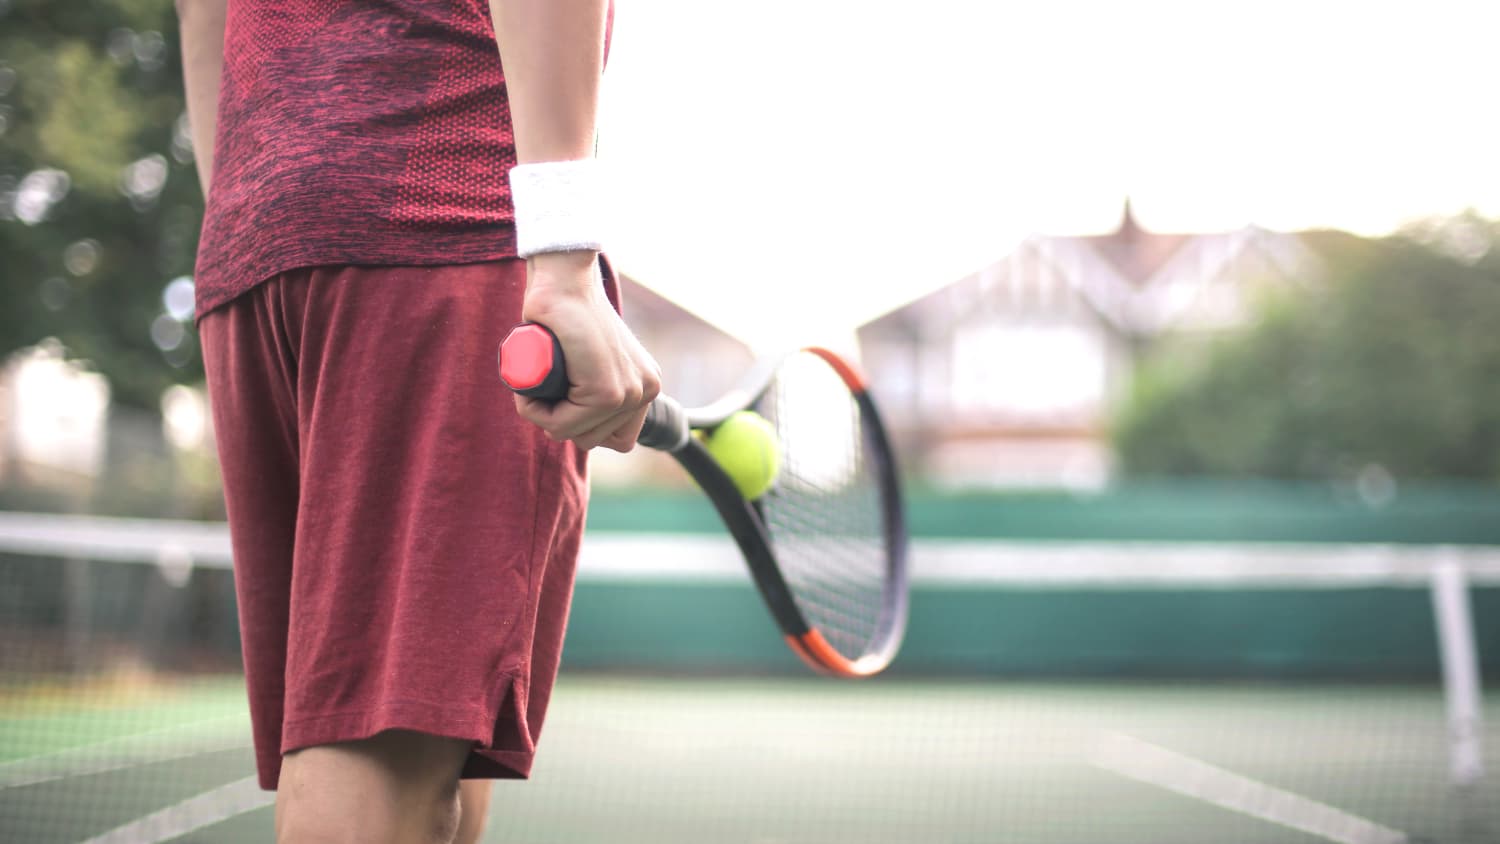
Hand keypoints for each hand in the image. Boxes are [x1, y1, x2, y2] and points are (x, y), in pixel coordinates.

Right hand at [514, 252, 661, 451]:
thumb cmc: (567, 315)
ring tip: (537, 384)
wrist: (565, 281)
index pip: (616, 439)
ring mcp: (629, 393)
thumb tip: (579, 414)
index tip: (564, 397)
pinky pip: (560, 425)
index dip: (581, 424)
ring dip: (545, 415)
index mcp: (645, 386)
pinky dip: (535, 411)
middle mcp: (645, 391)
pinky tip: (530, 387)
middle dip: (561, 420)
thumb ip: (599, 380)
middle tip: (545, 387)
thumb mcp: (594, 356)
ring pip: (574, 434)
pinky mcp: (605, 391)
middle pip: (594, 439)